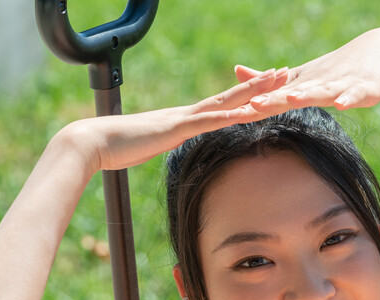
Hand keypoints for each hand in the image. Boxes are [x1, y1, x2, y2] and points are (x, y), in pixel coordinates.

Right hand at [65, 68, 288, 173]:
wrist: (94, 143)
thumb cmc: (120, 147)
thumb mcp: (155, 146)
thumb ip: (170, 143)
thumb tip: (178, 146)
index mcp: (185, 118)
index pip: (223, 103)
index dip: (247, 93)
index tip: (269, 83)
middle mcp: (188, 113)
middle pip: (231, 96)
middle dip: (260, 84)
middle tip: (285, 71)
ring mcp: (183, 119)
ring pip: (225, 103)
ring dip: (252, 93)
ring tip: (276, 81)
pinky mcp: (175, 129)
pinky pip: (207, 122)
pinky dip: (229, 117)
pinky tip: (247, 113)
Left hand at [237, 28, 379, 113]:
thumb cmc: (342, 66)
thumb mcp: (305, 75)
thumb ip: (272, 79)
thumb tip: (237, 71)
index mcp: (303, 83)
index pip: (275, 96)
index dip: (254, 105)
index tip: (230, 114)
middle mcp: (319, 82)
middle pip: (293, 93)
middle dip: (273, 100)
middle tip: (251, 106)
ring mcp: (342, 84)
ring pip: (322, 91)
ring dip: (307, 95)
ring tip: (292, 99)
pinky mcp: (366, 88)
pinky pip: (356, 94)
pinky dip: (349, 98)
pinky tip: (342, 103)